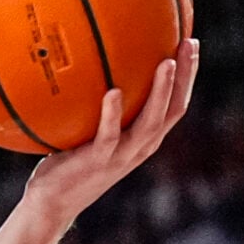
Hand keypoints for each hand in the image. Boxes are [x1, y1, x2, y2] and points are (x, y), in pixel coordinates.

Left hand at [15, 37, 198, 232]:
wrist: (53, 201)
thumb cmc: (69, 161)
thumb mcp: (91, 130)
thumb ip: (99, 106)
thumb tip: (88, 63)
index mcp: (144, 138)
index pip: (176, 103)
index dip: (188, 76)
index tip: (190, 41)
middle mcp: (140, 147)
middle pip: (174, 109)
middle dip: (186, 76)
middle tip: (188, 43)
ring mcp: (121, 156)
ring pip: (150, 122)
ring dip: (161, 92)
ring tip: (167, 63)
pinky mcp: (98, 161)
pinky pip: (109, 136)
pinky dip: (112, 114)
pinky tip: (112, 92)